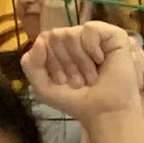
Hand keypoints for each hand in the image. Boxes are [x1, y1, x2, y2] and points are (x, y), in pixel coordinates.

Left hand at [20, 19, 143, 117]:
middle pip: (55, 36)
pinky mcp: (113, 35)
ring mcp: (94, 36)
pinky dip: (92, 47)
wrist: (105, 113)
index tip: (65, 82)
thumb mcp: (43, 88)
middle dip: (66, 64)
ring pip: (70, 33)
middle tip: (80, 80)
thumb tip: (40, 40)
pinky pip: (90, 29)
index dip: (51, 64)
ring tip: (92, 76)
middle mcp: (76, 39)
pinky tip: (100, 60)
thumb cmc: (78, 102)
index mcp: (60, 49)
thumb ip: (30, 64)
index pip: (43, 40)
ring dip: (80, 62)